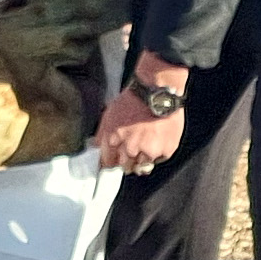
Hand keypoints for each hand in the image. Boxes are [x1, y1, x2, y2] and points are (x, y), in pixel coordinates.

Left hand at [94, 53, 188, 172]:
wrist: (158, 92)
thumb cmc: (134, 99)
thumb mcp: (110, 114)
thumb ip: (101, 134)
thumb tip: (95, 148)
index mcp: (114, 140)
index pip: (107, 164)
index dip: (110, 162)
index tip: (113, 161)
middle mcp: (130, 148)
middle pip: (125, 167)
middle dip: (126, 161)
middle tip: (132, 148)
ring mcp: (149, 151)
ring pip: (142, 167)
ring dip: (141, 159)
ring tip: (145, 142)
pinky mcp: (165, 151)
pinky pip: (158, 160)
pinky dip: (157, 154)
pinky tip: (157, 139)